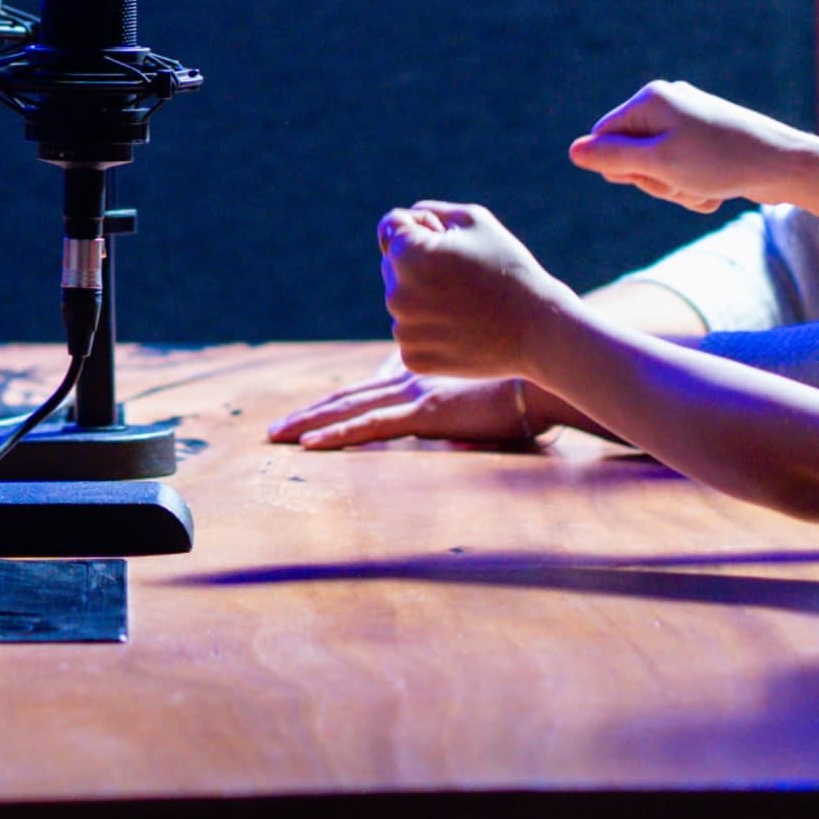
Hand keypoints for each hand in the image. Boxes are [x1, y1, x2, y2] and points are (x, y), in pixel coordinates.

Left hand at [269, 354, 541, 449]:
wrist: (544, 373)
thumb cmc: (523, 388)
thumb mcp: (482, 406)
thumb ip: (461, 421)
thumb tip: (451, 441)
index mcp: (421, 380)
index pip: (366, 392)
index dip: (335, 404)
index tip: (309, 415)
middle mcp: (410, 384)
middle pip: (347, 399)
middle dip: (309, 414)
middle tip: (275, 429)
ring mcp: (415, 396)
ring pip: (349, 411)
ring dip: (310, 424)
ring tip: (277, 436)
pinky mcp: (425, 412)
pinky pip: (372, 426)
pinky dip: (339, 435)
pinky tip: (311, 444)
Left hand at [378, 202, 575, 380]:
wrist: (539, 330)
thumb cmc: (509, 269)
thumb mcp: (474, 221)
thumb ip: (429, 212)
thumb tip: (400, 224)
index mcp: (408, 255)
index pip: (391, 229)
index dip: (422, 229)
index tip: (451, 244)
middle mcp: (396, 294)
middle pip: (394, 266)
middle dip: (420, 265)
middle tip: (466, 279)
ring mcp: (403, 331)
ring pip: (402, 301)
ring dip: (424, 299)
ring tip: (467, 305)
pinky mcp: (412, 359)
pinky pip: (411, 333)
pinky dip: (430, 331)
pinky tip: (461, 330)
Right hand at [567, 80, 817, 214]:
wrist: (785, 165)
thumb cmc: (722, 161)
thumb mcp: (660, 164)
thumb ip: (613, 158)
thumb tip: (574, 151)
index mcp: (650, 99)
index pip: (603, 138)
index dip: (622, 168)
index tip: (655, 174)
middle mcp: (666, 103)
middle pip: (630, 156)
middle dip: (654, 181)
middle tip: (684, 181)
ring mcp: (687, 121)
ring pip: (657, 170)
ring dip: (677, 189)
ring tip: (706, 186)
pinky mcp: (705, 140)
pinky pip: (682, 172)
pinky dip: (695, 187)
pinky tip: (718, 189)